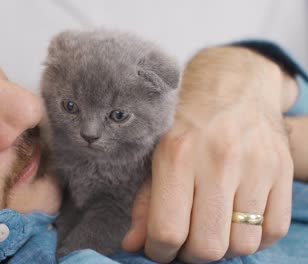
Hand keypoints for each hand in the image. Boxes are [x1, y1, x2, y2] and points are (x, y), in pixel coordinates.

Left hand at [122, 47, 293, 262]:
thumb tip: (133, 246)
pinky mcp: (283, 171)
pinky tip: (235, 222)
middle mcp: (219, 161)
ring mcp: (257, 166)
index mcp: (177, 155)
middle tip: (183, 242)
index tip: (158, 248)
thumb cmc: (184, 122)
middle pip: (207, 246)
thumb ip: (144, 202)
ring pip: (241, 245)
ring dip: (222, 248)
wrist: (231, 87)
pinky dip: (252, 238)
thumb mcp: (154, 154)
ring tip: (209, 229)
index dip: (159, 251)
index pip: (168, 231)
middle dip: (189, 255)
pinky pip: (272, 230)